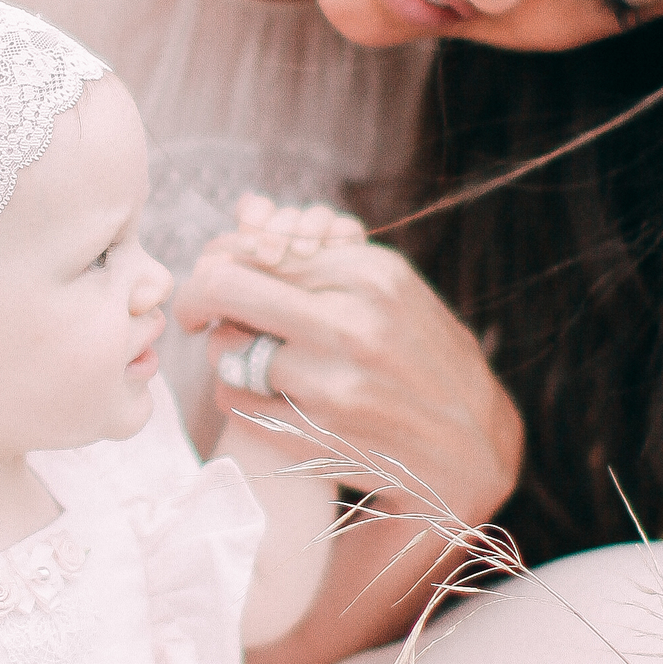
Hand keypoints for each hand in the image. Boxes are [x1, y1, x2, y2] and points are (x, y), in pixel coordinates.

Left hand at [178, 194, 524, 535]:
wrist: (471, 447)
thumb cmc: (422, 356)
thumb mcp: (390, 290)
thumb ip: (319, 257)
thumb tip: (243, 215)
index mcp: (371, 276)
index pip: (257, 247)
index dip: (219, 258)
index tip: (211, 274)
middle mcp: (351, 326)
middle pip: (226, 289)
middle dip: (195, 297)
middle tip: (191, 312)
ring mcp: (332, 386)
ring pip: (226, 350)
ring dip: (225, 351)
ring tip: (250, 356)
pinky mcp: (316, 437)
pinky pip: (235, 401)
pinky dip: (238, 394)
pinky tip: (264, 393)